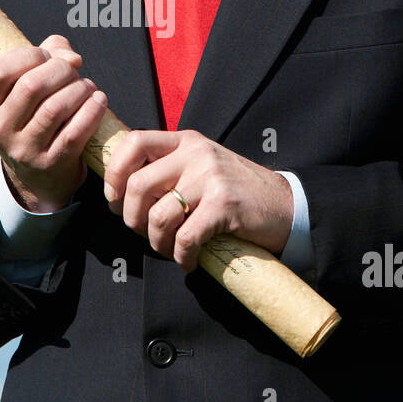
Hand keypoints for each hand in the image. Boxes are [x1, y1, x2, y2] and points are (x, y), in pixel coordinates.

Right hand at [0, 34, 108, 212]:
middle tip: (72, 71)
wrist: (38, 176)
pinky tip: (98, 101)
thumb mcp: (24, 89)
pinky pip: (76, 130)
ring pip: (55, 108)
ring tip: (87, 87)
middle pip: (32, 86)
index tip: (46, 56)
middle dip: (60, 70)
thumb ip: (45, 56)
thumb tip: (70, 57)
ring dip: (80, 89)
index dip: (28, 55)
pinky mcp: (51, 163)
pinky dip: (92, 110)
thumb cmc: (33, 117)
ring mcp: (24, 150)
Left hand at [102, 130, 293, 271]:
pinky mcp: (224, 205)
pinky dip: (181, 256)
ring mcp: (211, 177)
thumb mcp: (202, 167)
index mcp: (186, 141)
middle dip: (132, 218)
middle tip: (145, 232)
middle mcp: (196, 153)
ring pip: (158, 215)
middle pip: (137, 184)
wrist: (287, 206)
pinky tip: (189, 260)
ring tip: (170, 249)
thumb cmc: (238, 193)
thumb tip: (123, 189)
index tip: (116, 199)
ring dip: (157, 242)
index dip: (115, 173)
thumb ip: (169, 169)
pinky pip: (185, 238)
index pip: (134, 142)